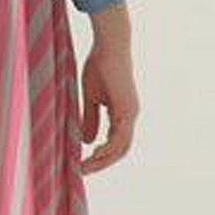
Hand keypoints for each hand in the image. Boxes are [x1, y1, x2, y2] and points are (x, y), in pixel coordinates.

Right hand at [79, 3, 139, 173]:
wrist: (110, 44)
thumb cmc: (100, 64)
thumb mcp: (91, 95)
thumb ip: (90, 117)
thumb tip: (88, 141)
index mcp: (123, 112)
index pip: (114, 142)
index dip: (101, 155)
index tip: (84, 162)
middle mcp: (130, 115)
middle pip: (119, 150)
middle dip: (102, 163)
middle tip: (83, 171)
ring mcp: (130, 113)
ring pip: (120, 147)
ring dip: (103, 160)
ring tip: (85, 167)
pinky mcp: (127, 109)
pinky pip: (119, 137)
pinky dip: (108, 149)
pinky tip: (95, 153)